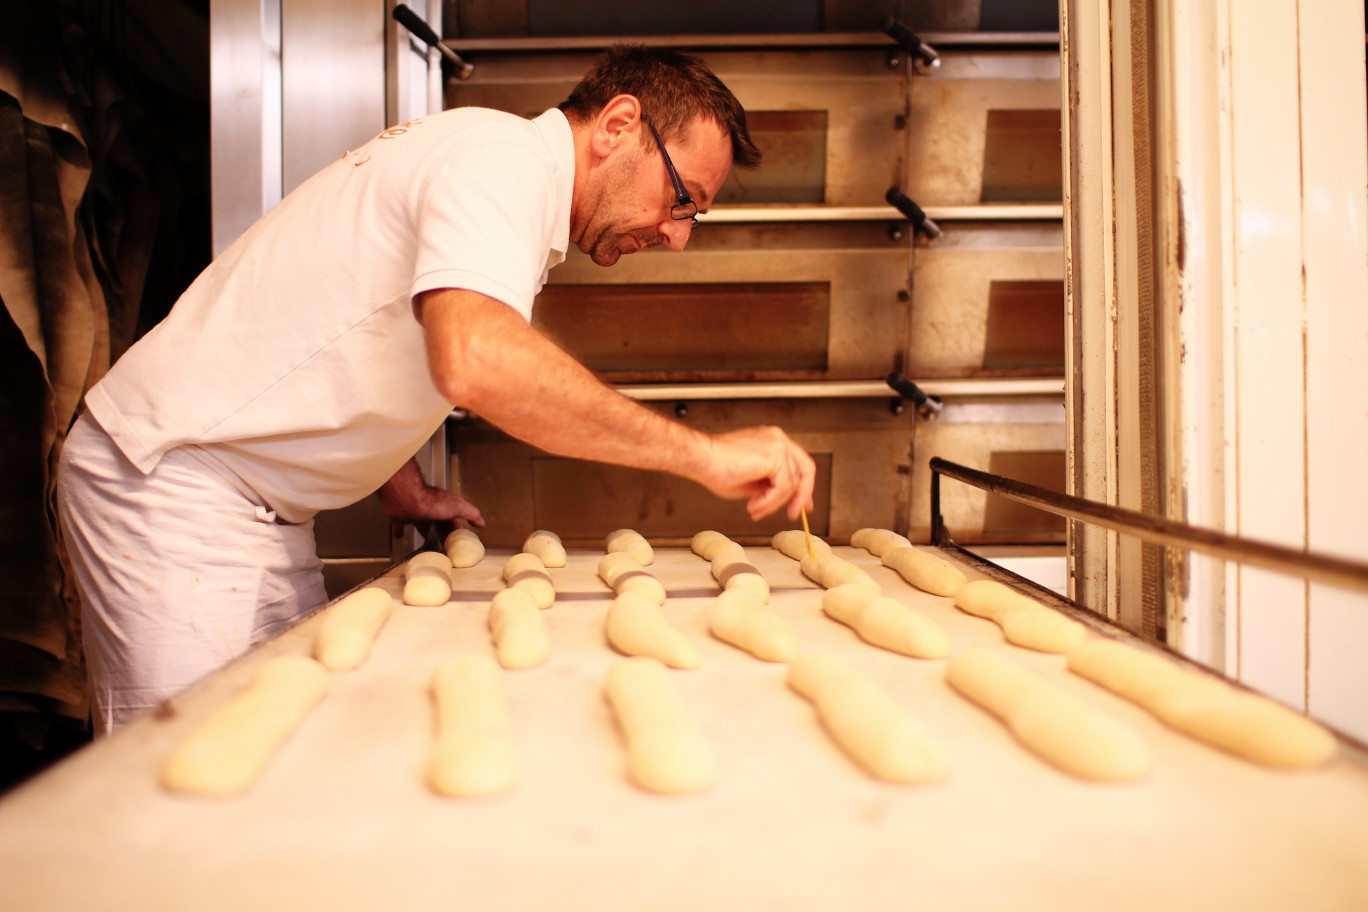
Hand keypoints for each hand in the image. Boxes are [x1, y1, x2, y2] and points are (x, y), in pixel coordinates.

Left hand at [377, 459, 484, 536]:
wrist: (406, 497)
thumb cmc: (431, 501)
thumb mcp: (457, 506)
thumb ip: (470, 513)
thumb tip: (481, 522)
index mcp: (444, 507)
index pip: (453, 520)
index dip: (456, 529)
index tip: (458, 540)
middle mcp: (430, 510)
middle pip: (438, 524)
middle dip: (442, 534)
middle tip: (445, 545)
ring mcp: (415, 514)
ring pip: (423, 527)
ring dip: (427, 535)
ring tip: (429, 545)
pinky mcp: (401, 518)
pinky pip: (400, 526)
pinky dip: (400, 532)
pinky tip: (401, 536)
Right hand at [696, 426, 815, 521]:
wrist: (702, 460)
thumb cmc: (717, 468)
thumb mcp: (752, 481)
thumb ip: (770, 486)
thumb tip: (783, 500)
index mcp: (773, 441)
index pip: (799, 463)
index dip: (803, 486)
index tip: (802, 504)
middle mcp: (778, 439)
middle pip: (805, 470)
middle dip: (801, 496)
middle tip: (793, 514)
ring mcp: (778, 445)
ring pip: (791, 483)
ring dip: (774, 503)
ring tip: (755, 510)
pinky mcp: (775, 455)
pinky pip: (782, 487)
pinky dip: (769, 501)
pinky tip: (754, 504)